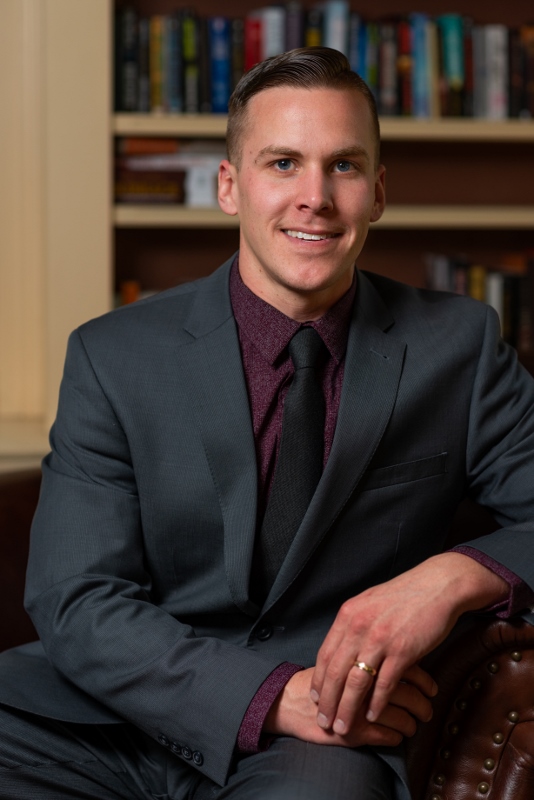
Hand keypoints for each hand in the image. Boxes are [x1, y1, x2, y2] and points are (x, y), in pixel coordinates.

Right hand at [263, 665, 433, 748]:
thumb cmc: (317, 678)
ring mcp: (358, 708)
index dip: (420, 677)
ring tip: (418, 722)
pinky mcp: (354, 731)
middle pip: (404, 690)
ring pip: (399, 715)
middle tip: (429, 705)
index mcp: (361, 658)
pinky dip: (397, 736)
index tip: (429, 685)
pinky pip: (387, 736)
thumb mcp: (340, 655)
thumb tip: (395, 653)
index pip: (401, 665)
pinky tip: (399, 735)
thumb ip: (365, 650)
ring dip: (412, 721)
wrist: (288, 700)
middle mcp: (361, 682)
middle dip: (422, 700)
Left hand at [310, 553, 507, 734]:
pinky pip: (384, 684)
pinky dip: (376, 705)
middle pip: (335, 672)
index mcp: (348, 614)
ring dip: (347, 710)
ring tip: (344, 729)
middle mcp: (359, 626)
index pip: (325, 655)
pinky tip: (372, 717)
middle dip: (327, 702)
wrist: (438, 585)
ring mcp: (380, 639)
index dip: (318, 681)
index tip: (315, 700)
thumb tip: (342, 649)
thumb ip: (354, 624)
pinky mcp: (403, 650)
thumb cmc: (405, 596)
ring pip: (356, 683)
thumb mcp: (370, 603)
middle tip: (323, 722)